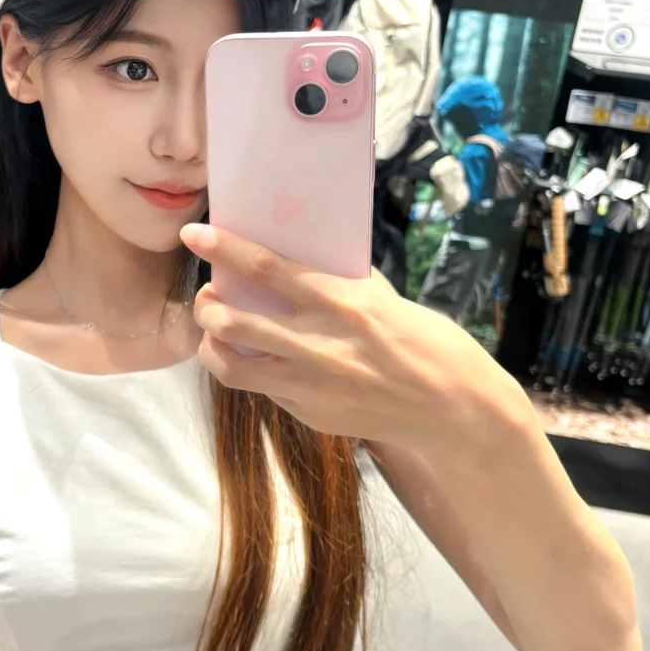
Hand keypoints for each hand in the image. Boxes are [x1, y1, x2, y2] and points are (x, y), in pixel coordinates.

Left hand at [180, 222, 504, 456]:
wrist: (454, 411)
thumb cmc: (430, 345)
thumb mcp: (387, 301)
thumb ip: (341, 285)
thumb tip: (303, 261)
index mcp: (341, 304)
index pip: (267, 270)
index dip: (224, 250)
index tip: (194, 234)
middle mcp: (318, 346)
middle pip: (231, 322)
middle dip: (205, 305)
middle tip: (208, 296)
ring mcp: (309, 388)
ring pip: (230, 367)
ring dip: (213, 345)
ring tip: (217, 333)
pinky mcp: (309, 416)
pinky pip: (265, 391)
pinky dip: (256, 372)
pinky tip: (265, 362)